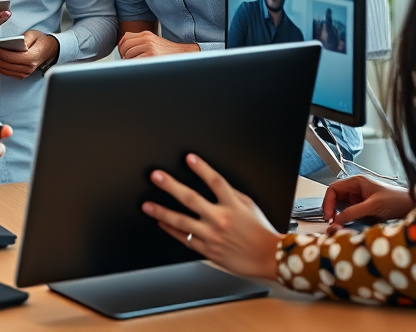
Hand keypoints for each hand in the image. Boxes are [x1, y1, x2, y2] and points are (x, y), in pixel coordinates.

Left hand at [0, 30, 58, 78]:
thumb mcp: (33, 35)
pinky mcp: (20, 75)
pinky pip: (5, 72)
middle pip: (4, 64)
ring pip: (3, 70)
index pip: (10, 57)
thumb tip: (11, 42)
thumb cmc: (40, 41)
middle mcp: (27, 68)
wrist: (49, 50)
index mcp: (31, 58)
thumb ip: (23, 38)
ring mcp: (24, 74)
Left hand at [118, 31, 198, 58]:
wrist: (183, 55)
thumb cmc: (167, 52)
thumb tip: (123, 49)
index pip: (125, 38)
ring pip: (128, 54)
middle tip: (127, 63)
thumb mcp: (153, 42)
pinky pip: (135, 61)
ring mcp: (149, 47)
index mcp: (146, 34)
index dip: (121, 47)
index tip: (123, 54)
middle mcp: (146, 39)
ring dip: (128, 62)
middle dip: (124, 55)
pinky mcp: (151, 56)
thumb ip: (140, 42)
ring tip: (134, 66)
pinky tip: (139, 68)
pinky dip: (134, 66)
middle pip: (125, 46)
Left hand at [142, 154, 279, 280]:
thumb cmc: (260, 231)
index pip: (215, 182)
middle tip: (156, 176)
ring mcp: (212, 236)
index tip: (189, 158)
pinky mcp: (208, 250)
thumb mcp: (249, 205)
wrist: (269, 258)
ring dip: (162, 211)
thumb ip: (231, 193)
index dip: (201, 168)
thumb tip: (213, 181)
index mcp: (232, 206)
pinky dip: (170, 230)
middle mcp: (220, 220)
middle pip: (191, 199)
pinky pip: (185, 239)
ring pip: (182, 222)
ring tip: (147, 205)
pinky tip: (160, 222)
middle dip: (171, 186)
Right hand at [323, 175, 412, 234]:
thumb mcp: (373, 206)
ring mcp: (359, 198)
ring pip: (341, 205)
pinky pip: (349, 212)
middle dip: (331, 208)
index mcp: (356, 182)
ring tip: (338, 223)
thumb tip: (337, 220)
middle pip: (335, 197)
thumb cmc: (396, 200)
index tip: (329, 215)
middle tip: (331, 220)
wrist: (411, 206)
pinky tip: (347, 223)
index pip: (333, 189)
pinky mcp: (364, 207)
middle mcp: (356, 189)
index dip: (328, 201)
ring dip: (338, 214)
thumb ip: (353, 212)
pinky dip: (346, 218)